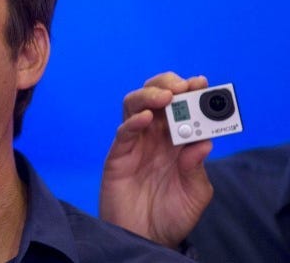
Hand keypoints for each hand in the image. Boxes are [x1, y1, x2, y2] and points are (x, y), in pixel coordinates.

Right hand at [99, 72, 212, 248]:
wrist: (146, 238)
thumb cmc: (172, 216)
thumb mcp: (195, 194)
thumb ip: (197, 169)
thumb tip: (202, 143)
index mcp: (178, 142)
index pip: (183, 108)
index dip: (191, 92)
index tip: (201, 82)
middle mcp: (156, 138)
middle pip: (155, 97)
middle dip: (168, 85)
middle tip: (182, 86)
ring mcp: (135, 144)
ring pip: (135, 106)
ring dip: (149, 95)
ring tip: (165, 97)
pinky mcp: (118, 156)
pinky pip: (123, 133)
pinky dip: (133, 122)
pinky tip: (146, 119)